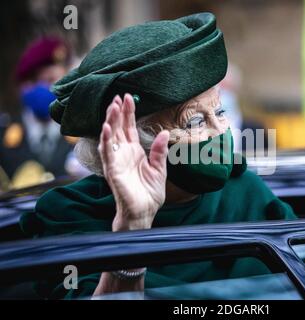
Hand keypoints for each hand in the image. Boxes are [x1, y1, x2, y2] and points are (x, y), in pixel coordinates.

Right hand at [98, 94, 169, 230]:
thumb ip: (160, 151)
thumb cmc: (149, 193)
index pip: (128, 128)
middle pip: (117, 128)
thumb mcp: (159, 169)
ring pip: (109, 137)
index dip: (128, 113)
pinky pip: (106, 153)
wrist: (145, 212)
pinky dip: (105, 140)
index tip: (129, 97)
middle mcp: (122, 154)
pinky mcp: (112, 171)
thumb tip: (164, 132)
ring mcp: (116, 161)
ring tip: (113, 106)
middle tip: (119, 96)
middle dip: (117, 112)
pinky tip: (106, 127)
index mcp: (134, 151)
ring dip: (110, 121)